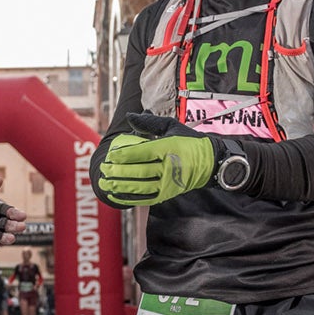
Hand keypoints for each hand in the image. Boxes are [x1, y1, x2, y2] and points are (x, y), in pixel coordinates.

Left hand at [96, 117, 213, 206]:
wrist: (210, 163)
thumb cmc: (188, 141)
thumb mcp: (171, 126)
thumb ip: (148, 123)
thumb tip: (129, 116)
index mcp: (169, 148)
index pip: (142, 153)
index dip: (123, 155)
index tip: (110, 155)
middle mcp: (169, 167)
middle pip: (138, 171)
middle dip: (117, 171)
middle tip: (103, 168)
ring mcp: (168, 184)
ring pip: (140, 186)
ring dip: (119, 185)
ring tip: (104, 182)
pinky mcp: (167, 195)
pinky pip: (144, 198)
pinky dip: (128, 198)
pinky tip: (114, 194)